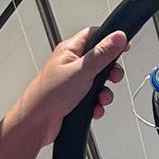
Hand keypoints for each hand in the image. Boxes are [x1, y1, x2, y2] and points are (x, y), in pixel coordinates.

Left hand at [7, 25, 127, 149]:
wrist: (35, 123)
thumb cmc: (48, 95)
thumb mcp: (82, 70)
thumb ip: (102, 53)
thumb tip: (118, 36)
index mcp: (70, 50)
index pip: (94, 35)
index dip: (110, 38)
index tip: (123, 45)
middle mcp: (71, 64)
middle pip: (100, 60)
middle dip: (110, 71)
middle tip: (113, 76)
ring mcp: (73, 82)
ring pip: (98, 81)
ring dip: (104, 91)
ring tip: (101, 97)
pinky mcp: (74, 98)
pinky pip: (93, 97)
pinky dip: (97, 104)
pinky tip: (94, 108)